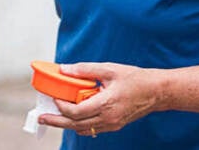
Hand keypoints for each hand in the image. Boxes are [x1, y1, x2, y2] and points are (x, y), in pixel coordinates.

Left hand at [39, 62, 162, 137]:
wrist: (157, 92)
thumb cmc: (135, 79)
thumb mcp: (108, 69)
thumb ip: (84, 70)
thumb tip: (64, 69)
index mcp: (106, 104)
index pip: (76, 112)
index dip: (62, 106)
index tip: (54, 97)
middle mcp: (108, 118)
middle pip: (75, 125)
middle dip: (56, 122)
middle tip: (41, 118)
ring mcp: (112, 124)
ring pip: (83, 129)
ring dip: (67, 124)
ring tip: (52, 118)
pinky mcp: (115, 125)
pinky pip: (93, 129)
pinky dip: (80, 124)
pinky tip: (72, 117)